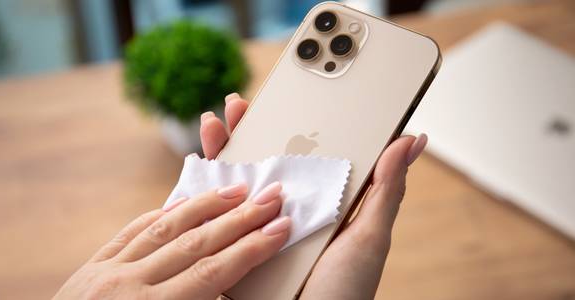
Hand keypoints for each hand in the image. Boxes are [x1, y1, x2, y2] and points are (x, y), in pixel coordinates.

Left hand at [55, 182, 290, 299]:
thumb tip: (229, 293)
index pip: (213, 272)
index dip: (252, 248)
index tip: (281, 227)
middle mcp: (128, 287)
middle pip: (196, 242)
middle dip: (239, 218)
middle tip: (272, 195)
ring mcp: (106, 273)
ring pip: (164, 228)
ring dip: (204, 206)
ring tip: (237, 189)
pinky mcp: (90, 268)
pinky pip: (130, 232)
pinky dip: (159, 214)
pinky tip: (181, 202)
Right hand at [200, 93, 427, 299]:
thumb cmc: (347, 290)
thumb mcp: (370, 237)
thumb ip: (386, 189)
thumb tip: (411, 139)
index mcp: (317, 204)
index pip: (301, 156)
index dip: (289, 125)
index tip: (281, 98)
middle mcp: (284, 213)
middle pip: (261, 163)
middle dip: (245, 130)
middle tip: (238, 105)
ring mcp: (255, 230)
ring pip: (232, 184)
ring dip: (219, 151)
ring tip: (214, 123)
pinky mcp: (232, 250)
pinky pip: (211, 219)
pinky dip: (199, 193)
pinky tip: (197, 166)